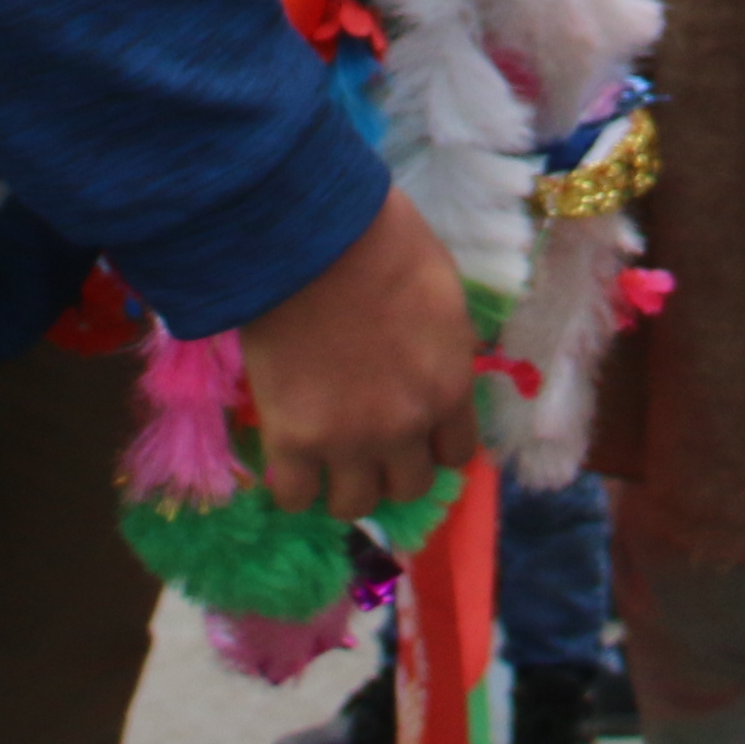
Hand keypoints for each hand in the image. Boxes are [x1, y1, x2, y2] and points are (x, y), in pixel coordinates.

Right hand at [238, 190, 485, 523]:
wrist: (311, 238)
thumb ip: (445, 347)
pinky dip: (292, 487)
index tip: (413, 432)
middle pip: (408, 487)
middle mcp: (407, 426)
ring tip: (324, 459)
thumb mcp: (443, 293)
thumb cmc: (383, 245)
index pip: (457, 455)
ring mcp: (349, 439)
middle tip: (365, 442)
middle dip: (390, 469)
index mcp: (450, 387)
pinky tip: (287, 462)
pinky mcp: (293, 440)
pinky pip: (294, 496)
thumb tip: (438, 365)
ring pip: (355, 505)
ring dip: (343, 485)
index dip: (433, 446)